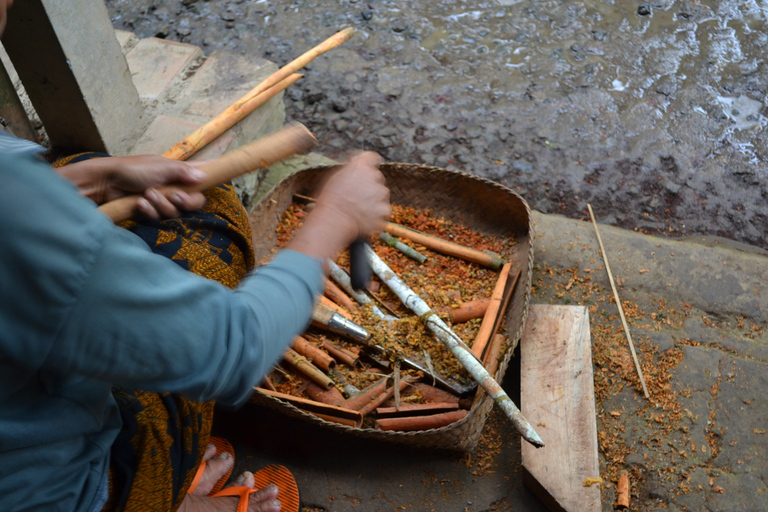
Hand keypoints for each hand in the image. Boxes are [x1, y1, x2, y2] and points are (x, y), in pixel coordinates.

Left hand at [56, 155, 206, 219]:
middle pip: (194, 202)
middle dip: (185, 201)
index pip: (201, 174)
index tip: (223, 178)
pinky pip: (158, 218)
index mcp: (178, 172)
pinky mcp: (150, 212)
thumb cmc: (132, 169)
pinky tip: (139, 203)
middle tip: (174, 196)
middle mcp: (173, 187)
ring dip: (162, 204)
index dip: (210, 177)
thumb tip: (203, 176)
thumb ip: (183, 172)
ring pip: (175, 212)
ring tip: (147, 194)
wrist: (105, 182)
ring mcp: (162, 200)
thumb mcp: (160, 166)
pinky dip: (150, 211)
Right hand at [313, 151, 390, 238]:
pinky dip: (376, 214)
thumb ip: (351, 169)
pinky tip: (363, 217)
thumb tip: (356, 164)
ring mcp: (382, 193)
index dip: (369, 165)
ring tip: (359, 208)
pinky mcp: (385, 209)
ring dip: (374, 200)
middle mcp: (375, 176)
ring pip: (382, 194)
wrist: (335, 220)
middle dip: (370, 185)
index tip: (365, 171)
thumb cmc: (330, 199)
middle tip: (357, 196)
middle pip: (378, 178)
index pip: (373, 157)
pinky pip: (383, 210)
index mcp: (361, 165)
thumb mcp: (336, 177)